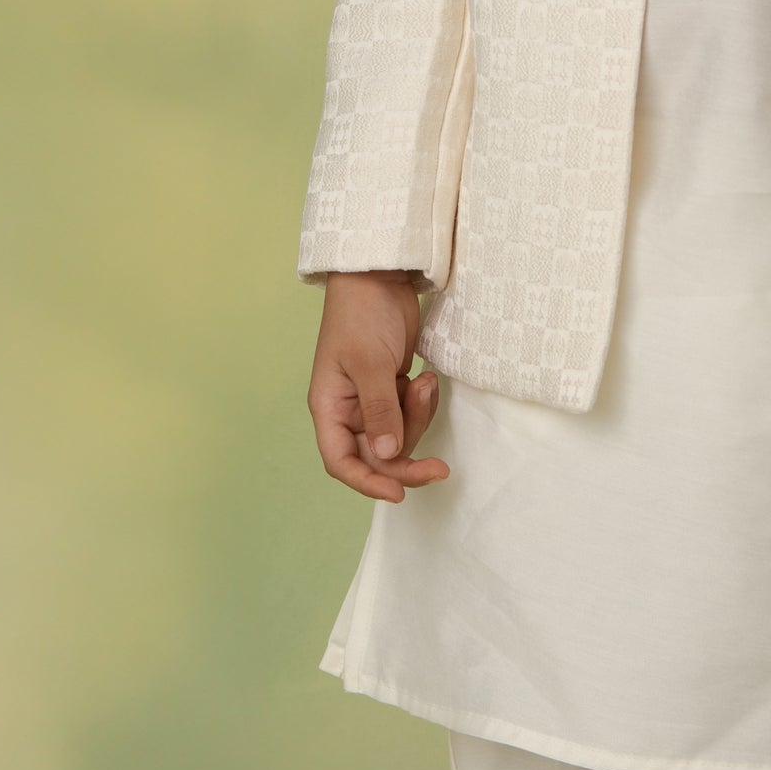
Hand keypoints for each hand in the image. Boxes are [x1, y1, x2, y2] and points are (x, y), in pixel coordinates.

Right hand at [307, 273, 450, 502]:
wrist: (380, 276)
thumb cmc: (362, 315)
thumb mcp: (370, 364)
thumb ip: (380, 410)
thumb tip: (388, 453)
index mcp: (329, 407)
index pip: (342, 461)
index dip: (367, 483)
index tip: (399, 493)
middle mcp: (347, 410)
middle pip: (376, 456)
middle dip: (407, 459)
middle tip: (440, 468)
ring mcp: (371, 400)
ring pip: (398, 436)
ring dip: (417, 419)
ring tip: (424, 383)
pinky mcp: (393, 388)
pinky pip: (411, 414)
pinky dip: (422, 404)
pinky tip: (426, 377)